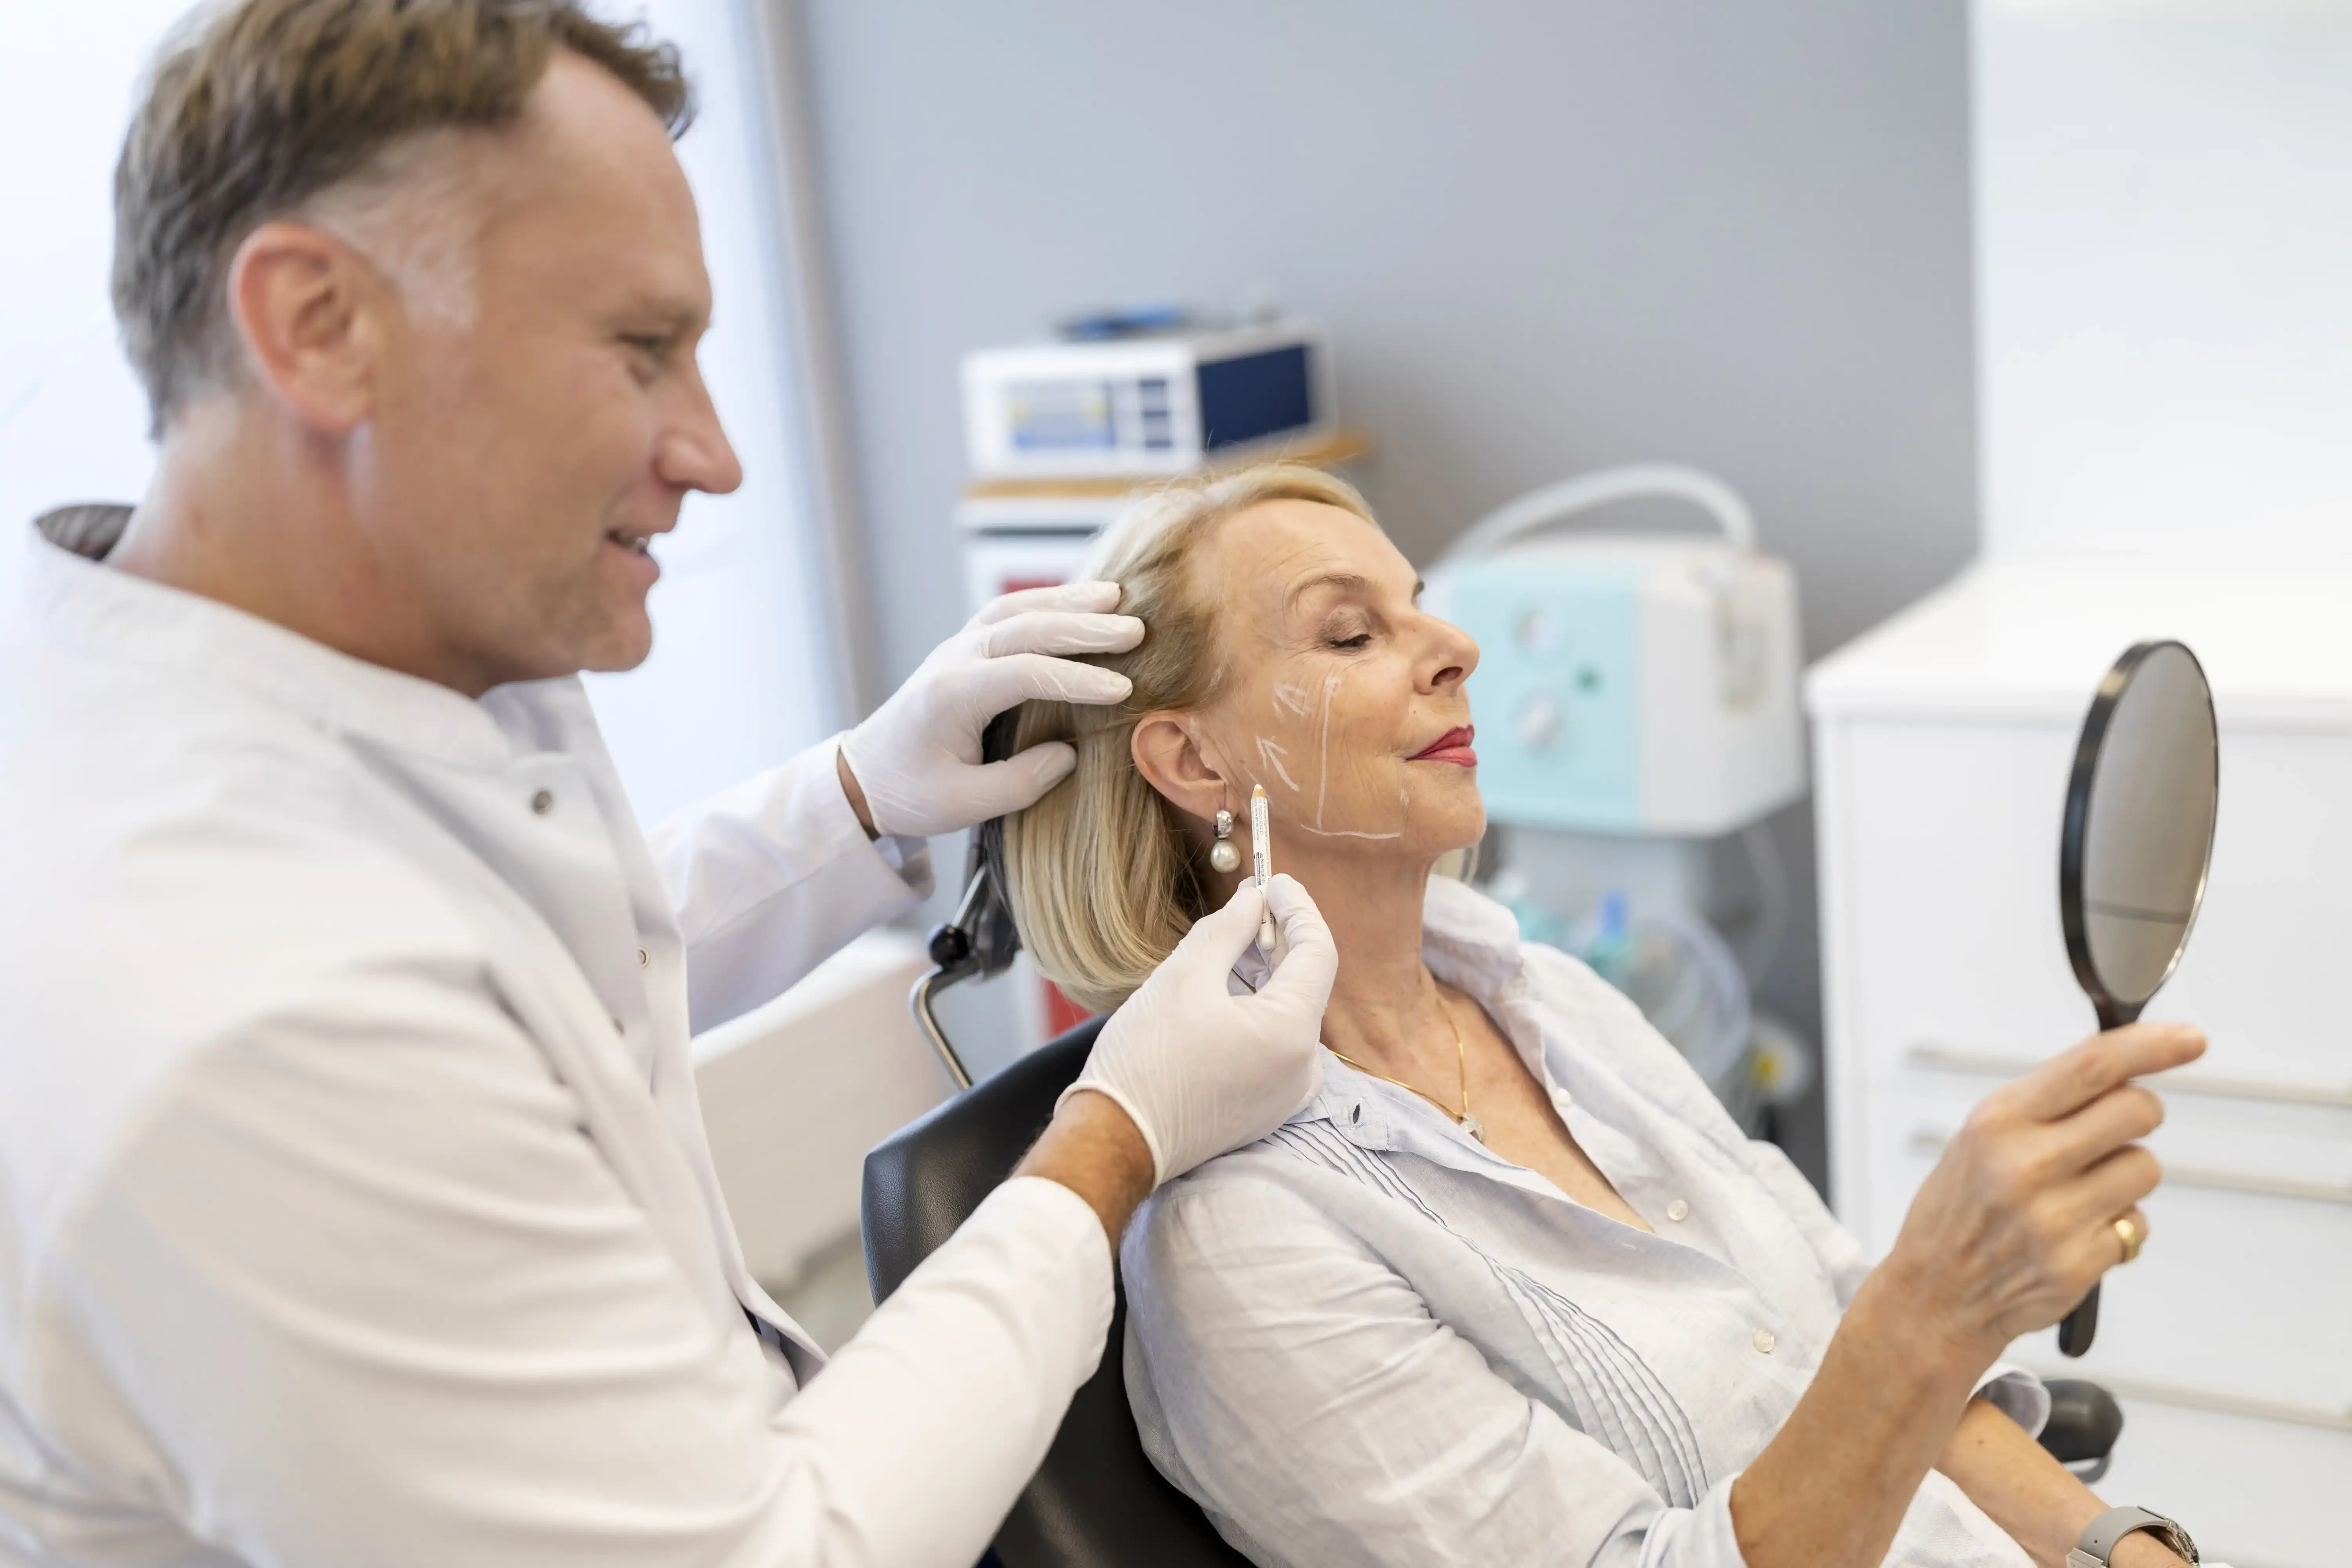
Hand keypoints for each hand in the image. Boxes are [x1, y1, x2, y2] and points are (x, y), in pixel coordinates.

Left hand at [838, 583, 1142, 838]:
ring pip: (1016, 609)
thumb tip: (1071, 753)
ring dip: (1067, 601)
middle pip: (1025, 628)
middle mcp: (954, 659)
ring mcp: (956, 647)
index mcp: (952, 695)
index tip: (1123, 691)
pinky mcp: (964, 648)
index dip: (1078, 681)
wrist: (863, 776)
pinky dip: (1046, 602)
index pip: (1026, 674)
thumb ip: (1020, 782)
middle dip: (1084, 627)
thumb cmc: (911, 793)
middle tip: (1136, 631)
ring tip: (1116, 598)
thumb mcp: (964, 805)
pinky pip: (1007, 612)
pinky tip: (1081, 602)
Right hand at [1061, 875, 1337, 1186]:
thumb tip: (1254, 898)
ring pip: (1289, 1014)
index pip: (1318, 951)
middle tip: (1240, 908)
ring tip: (1222, 951)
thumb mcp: (1184, 975)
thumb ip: (1228, 929)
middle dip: (1275, 940)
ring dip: (1263, 976)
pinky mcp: (1267, 1109)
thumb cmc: (1145, 1058)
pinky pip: (1276, 1046)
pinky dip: (1257, 1012)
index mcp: (1291, 1033)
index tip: (1270, 880)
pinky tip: (1221, 995)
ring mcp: (1287, 1094)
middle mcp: (1304, 1069)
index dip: (1297, 908)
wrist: (1116, 1141)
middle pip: (1306, 983)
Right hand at [1883, 1022, 2204, 1363]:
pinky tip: (2076, 1231)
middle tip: (2113, 1129)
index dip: (2150, 1046)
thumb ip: (2045, 1105)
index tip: (2189, 1040)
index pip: (2091, 1066)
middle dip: (2138, 1114)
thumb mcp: (1979, 1136)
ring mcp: (2053, 1218)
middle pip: (2135, 1111)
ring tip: (2081, 1191)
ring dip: (2125, 1174)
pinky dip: (2117, 1225)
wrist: (1936, 1293)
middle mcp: (2024, 1166)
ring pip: (2144, 1168)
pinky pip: (2137, 1224)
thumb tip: (2122, 1074)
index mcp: (1997, 1122)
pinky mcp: (2078, 1265)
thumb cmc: (1960, 1208)